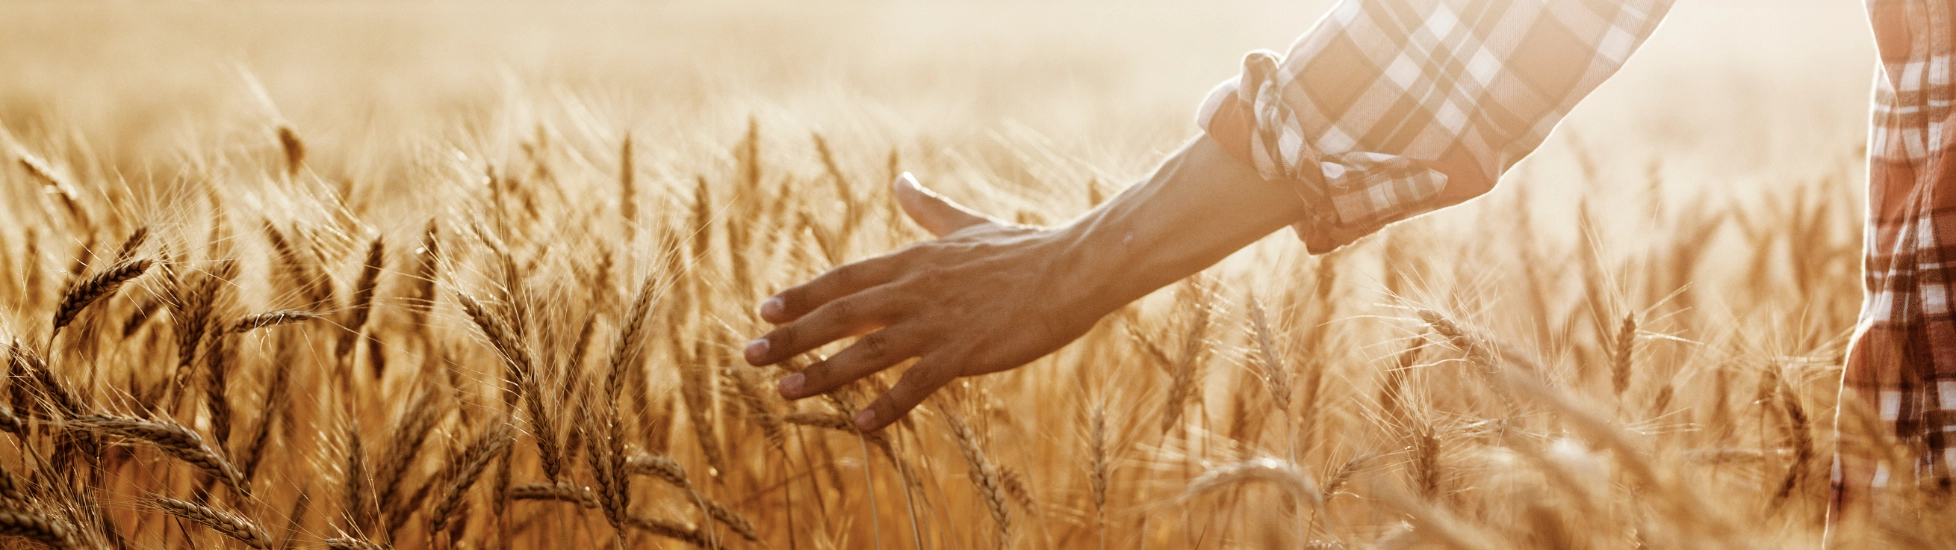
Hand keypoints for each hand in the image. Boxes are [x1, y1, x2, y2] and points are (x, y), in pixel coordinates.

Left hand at [744, 138, 1307, 431]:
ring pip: (867, 349)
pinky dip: (888, 403)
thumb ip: (928, 209)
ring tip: (786, 392)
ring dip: (822, 372)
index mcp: (914, 261)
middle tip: (749, 356)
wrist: (1074, 267)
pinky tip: (860, 424)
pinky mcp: (966, 350)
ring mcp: (939, 321)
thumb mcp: (967, 225)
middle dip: (792, 337)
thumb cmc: (1023, 249)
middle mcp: (916, 289)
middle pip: (841, 314)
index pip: (846, 280)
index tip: (766, 312)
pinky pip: (917, 382)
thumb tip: (902, 180)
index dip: (803, 297)